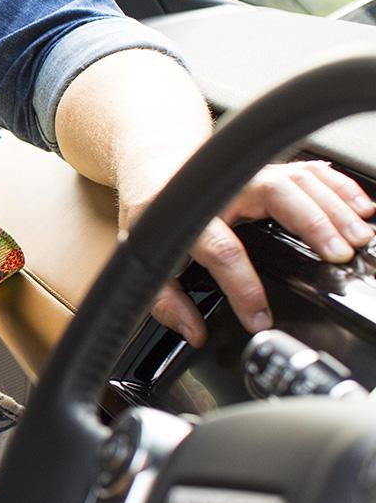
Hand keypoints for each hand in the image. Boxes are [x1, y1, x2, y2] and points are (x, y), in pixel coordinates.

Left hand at [123, 161, 374, 345]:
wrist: (155, 174)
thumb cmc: (156, 218)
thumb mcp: (148, 260)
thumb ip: (166, 300)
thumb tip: (193, 332)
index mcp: (192, 217)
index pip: (223, 251)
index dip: (243, 287)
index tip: (260, 317)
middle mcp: (226, 190)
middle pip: (276, 196)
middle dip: (311, 224)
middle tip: (339, 255)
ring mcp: (251, 176)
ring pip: (299, 181)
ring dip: (335, 207)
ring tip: (359, 238)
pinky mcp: (271, 171)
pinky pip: (311, 172)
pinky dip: (340, 187)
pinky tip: (361, 208)